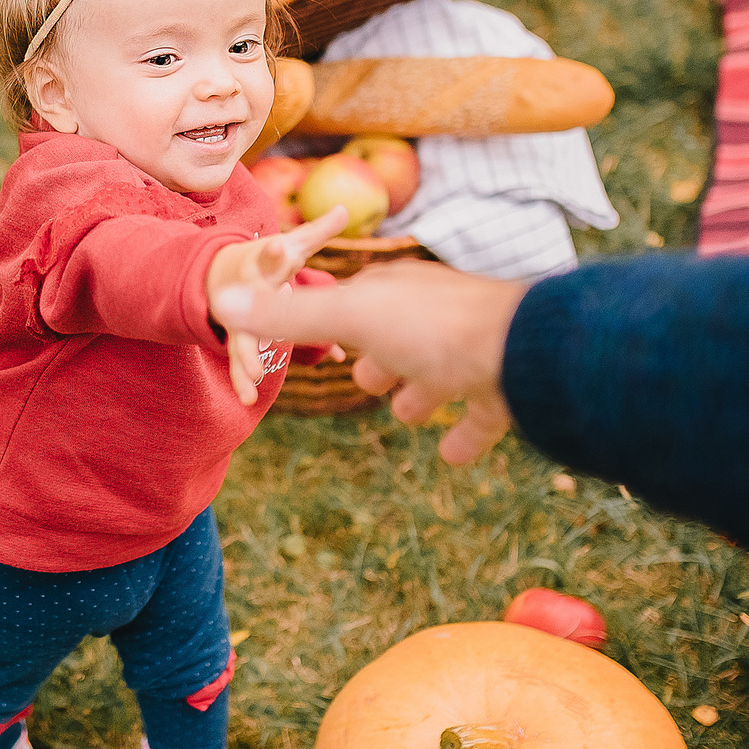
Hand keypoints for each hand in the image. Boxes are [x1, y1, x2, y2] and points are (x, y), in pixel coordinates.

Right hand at [205, 206, 348, 403]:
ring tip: (252, 372)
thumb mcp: (289, 246)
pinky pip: (240, 362)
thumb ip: (317, 232)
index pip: (273, 257)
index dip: (275, 252)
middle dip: (258, 305)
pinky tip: (248, 398)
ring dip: (247, 355)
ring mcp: (238, 317)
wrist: (216, 276)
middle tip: (263, 307)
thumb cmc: (265, 262)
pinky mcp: (238, 340)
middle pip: (253, 297)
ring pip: (242, 337)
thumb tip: (345, 209)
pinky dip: (243, 381)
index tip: (279, 247)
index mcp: (265, 264)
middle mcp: (249, 290)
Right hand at [213, 260, 527, 465]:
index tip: (320, 332)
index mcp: (396, 292)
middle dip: (381, 356)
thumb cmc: (433, 328)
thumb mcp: (349, 318)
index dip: (334, 317)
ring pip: (441, 371)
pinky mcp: (503, 388)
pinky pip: (480, 414)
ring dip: (422, 392)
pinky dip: (465, 435)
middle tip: (366, 380)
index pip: (356, 300)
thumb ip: (290, 319)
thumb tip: (221, 299)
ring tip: (407, 415)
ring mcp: (473, 350)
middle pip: (400, 334)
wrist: (527, 350)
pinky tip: (452, 456)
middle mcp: (435, 315)